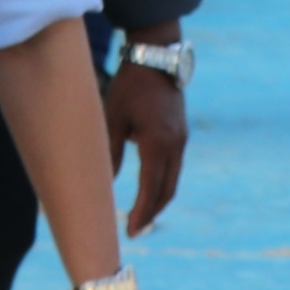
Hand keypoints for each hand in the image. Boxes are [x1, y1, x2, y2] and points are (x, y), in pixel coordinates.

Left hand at [102, 59, 187, 235]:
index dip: (140, 213)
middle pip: (166, 190)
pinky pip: (174, 166)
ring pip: (172, 180)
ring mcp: (181, 139)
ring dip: (158, 199)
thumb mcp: (112, 118)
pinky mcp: (181, 132)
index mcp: (157, 143)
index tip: (129, 231)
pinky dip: (162, 183)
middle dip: (151, 213)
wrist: (156, 57)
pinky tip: (148, 189)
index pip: (150, 189)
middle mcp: (175, 145)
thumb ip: (111, 152)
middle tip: (134, 230)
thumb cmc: (129, 86)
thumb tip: (108, 182)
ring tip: (140, 215)